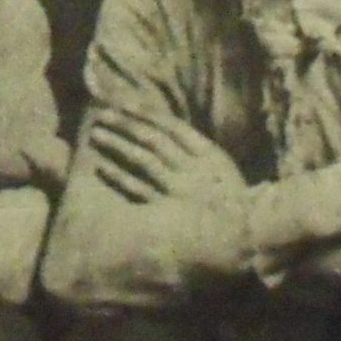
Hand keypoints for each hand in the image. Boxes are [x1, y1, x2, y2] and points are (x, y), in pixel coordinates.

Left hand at [85, 111, 245, 204]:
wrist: (244, 239)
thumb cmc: (233, 201)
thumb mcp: (222, 167)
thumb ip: (197, 149)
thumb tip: (165, 129)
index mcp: (208, 154)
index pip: (172, 126)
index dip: (146, 112)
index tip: (124, 101)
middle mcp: (191, 168)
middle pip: (153, 139)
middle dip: (126, 124)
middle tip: (102, 113)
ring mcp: (178, 190)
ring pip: (142, 160)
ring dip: (117, 145)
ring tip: (96, 134)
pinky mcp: (167, 212)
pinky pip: (139, 191)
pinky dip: (119, 177)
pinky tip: (102, 167)